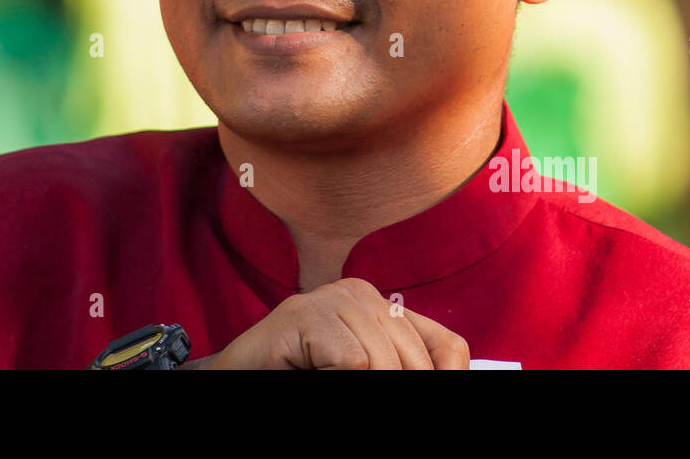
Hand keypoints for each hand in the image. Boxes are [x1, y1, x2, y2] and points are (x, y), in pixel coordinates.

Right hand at [194, 277, 469, 368]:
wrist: (237, 377)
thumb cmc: (296, 375)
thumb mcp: (362, 374)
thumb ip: (399, 370)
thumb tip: (452, 376)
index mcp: (382, 309)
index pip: (447, 347)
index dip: (445, 377)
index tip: (435, 396)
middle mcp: (361, 293)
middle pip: (414, 360)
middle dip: (396, 385)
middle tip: (355, 380)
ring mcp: (330, 298)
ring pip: (381, 364)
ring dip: (357, 386)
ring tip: (322, 376)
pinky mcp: (304, 313)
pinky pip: (351, 361)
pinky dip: (333, 378)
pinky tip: (308, 372)